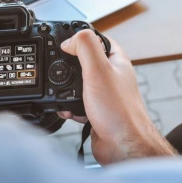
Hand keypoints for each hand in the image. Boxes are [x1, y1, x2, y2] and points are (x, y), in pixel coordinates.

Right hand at [59, 30, 176, 164]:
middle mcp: (111, 75)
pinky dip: (69, 106)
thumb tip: (68, 41)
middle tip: (59, 69)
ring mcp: (104, 93)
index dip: (80, 37)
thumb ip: (84, 47)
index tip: (65, 42)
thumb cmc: (118, 110)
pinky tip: (68, 111)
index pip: (97, 38)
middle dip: (68, 66)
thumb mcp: (98, 69)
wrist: (121, 145)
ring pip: (78, 83)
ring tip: (63, 94)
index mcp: (116, 60)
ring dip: (66, 89)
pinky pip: (77, 102)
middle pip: (84, 61)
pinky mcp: (96, 109)